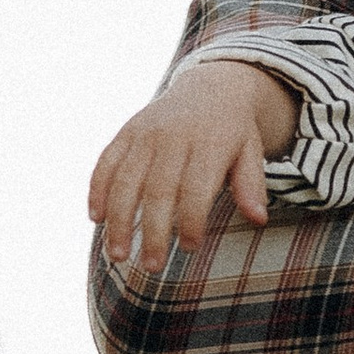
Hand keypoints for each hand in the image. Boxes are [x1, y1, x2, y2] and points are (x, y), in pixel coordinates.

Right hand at [90, 59, 296, 273]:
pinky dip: (97, 189)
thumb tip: (258, 220)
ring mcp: (146, 133)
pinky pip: (106, 161)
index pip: (196, 188)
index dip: (190, 220)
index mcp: (208, 143)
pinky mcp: (126, 132)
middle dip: (152, 231)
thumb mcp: (251, 152)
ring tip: (117, 255)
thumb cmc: (233, 132)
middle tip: (151, 267)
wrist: (210, 86)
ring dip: (118, 220)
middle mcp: (173, 137)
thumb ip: (251, 185)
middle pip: (158, 190)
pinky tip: (95, 218)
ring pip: (125, 179)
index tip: (189, 248)